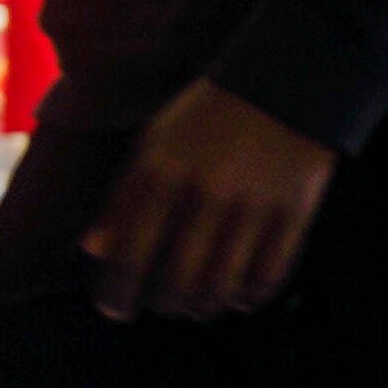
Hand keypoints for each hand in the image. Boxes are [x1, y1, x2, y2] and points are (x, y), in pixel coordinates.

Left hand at [82, 83, 338, 321]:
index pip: (127, 256)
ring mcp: (252, 204)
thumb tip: (94, 250)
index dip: (117, 294)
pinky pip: (269, 273)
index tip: (118, 310)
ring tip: (201, 305)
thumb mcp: (154, 143)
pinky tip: (243, 295)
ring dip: (206, 306)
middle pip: (176, 281)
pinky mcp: (293, 210)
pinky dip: (252, 295)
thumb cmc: (210, 114)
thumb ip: (123, 197)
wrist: (288, 76)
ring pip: (221, 285)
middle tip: (166, 305)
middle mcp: (203, 193)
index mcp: (159, 173)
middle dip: (166, 304)